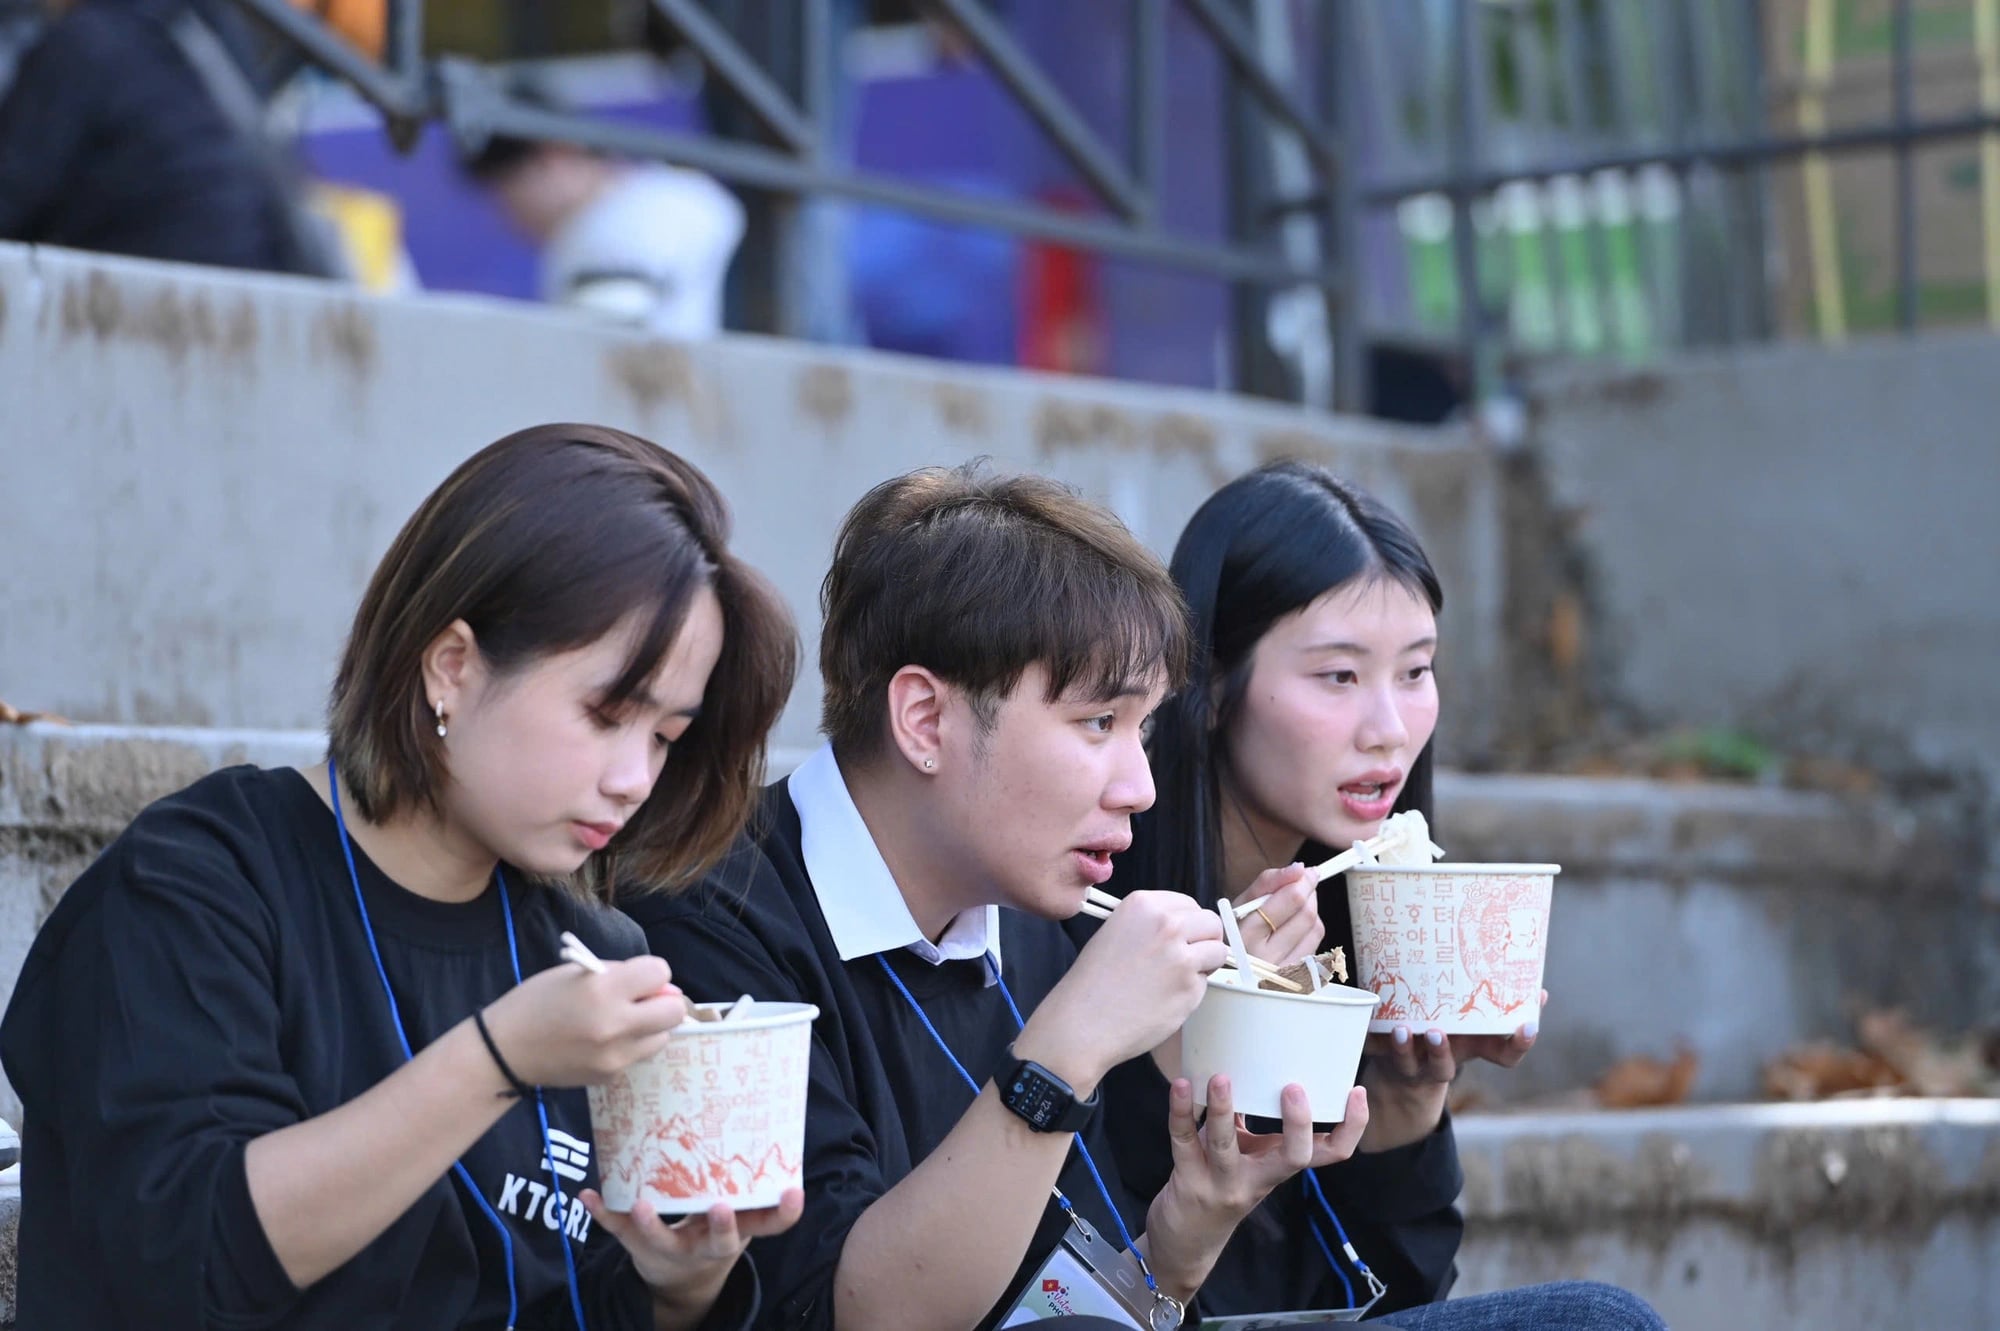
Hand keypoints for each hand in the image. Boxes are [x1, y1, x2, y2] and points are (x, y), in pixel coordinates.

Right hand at [478, 956, 687, 1087]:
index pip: (660, 973)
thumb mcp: (575, 972)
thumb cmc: (536, 1002)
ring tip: (622, 1021)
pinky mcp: (610, 1077)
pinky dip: (631, 1045)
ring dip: (650, 1026)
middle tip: (642, 1000)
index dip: (651, 972)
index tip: (636, 977)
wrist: (504, 1052)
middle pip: (673, 1011)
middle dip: (662, 1001)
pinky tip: (604, 1041)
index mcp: (603, 990)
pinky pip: (638, 1055)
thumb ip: (619, 974)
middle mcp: (615, 1025)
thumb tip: (660, 984)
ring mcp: (615, 1057)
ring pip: (662, 1037)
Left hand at [582, 1188, 803, 1330]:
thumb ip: (754, 1192)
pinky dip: (602, 1213)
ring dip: (651, 1225)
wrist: (681, 1281)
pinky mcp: (637, 1244)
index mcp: (736, 1234)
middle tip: (721, 1207)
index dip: (784, 1213)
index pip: (767, 1226)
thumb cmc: (715, 1233)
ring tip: (641, 1205)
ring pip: (661, 1241)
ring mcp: (670, 1247)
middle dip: (720, 1227)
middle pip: (717, 1242)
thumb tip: (771, 1136)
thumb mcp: (741, 1220)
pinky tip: (588, 1196)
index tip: (794, 1192)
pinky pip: (617, 1230)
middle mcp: (705, 1245)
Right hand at [1023, 892, 1227, 1091]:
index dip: (1188, 923)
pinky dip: (1193, 991)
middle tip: (1188, 958)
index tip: (1181, 938)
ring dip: (1205, 965)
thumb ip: (1151, 924)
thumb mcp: (1116, 932)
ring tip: (1177, 979)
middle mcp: (1166, 924)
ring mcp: (1181, 956)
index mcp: (1143, 905)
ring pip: (1218, 951)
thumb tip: (1186, 928)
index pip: (1189, 904)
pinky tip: (1166, 998)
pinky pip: (1206, 983)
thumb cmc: (1093, 983)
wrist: (1083, 1023)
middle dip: (1205, 940)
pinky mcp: (1190, 987)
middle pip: (1211, 923)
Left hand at [1141, 1075, 1368, 1300]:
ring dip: (1223, 1109)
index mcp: (1280, 1167)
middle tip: (1294, 1088)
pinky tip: (1181, 1085)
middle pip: (1292, 1158)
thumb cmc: (1221, 1182)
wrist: (1187, 1239)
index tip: (1357, 1093)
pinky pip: (1183, 1141)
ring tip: (1221, 1078)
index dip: (1351, 1128)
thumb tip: (1259, 1062)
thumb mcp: (1250, 1156)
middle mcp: (1258, 1179)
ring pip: (1226, 1146)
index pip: (1330, 1154)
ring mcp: (1223, 1183)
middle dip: (1297, 1124)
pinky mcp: (1189, 1181)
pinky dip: (1181, 1111)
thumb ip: (1253, 1120)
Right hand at [1229, 864, 1323, 964]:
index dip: (1303, 882)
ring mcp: (1284, 971)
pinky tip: (1296, 927)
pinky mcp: (1298, 977)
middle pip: (1306, 915)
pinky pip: (1316, 945)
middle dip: (1308, 893)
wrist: (1232, 967)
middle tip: (1303, 884)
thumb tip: (1299, 869)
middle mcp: (1266, 958)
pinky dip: (1310, 929)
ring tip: (1294, 907)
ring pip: (1315, 929)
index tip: (1306, 871)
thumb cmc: (1236, 932)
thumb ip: (1269, 881)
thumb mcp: (1242, 902)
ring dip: (1311, 910)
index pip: (1290, 901)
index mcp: (1247, 936)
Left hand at [1366, 988, 1547, 1087]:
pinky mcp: (1383, 1057)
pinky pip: (1372, 1050)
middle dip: (1440, 1051)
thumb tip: (1537, 988)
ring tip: (1400, 1030)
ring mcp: (1411, 1065)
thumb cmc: (1446, 1035)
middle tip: (1437, 1032)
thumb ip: (1497, 1005)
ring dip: (1403, 1048)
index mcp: (1471, 1051)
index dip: (1518, 1045)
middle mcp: (1442, 1062)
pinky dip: (1367, 1039)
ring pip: (1407, 1063)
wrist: (1402, 1076)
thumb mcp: (1473, 1024)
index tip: (1529, 1027)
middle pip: (1445, 1066)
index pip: (1503, 1057)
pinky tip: (1361, 1024)